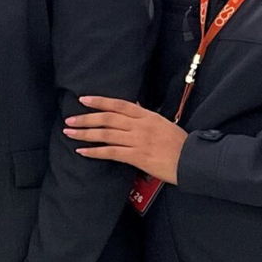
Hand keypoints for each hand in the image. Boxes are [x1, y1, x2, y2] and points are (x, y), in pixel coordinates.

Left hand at [65, 96, 187, 183]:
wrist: (192, 161)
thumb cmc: (179, 143)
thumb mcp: (163, 123)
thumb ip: (145, 116)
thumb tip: (132, 106)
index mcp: (147, 116)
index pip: (119, 104)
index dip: (100, 101)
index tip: (83, 99)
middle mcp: (140, 126)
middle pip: (108, 118)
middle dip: (86, 118)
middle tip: (69, 119)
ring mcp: (138, 141)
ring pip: (106, 134)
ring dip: (85, 133)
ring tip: (69, 133)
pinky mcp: (137, 156)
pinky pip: (111, 152)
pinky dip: (94, 152)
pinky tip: (82, 151)